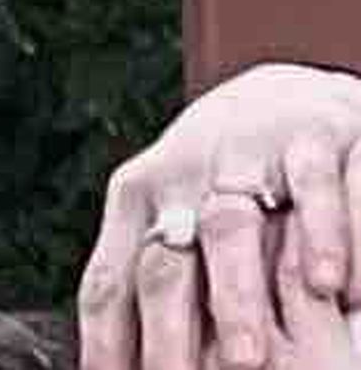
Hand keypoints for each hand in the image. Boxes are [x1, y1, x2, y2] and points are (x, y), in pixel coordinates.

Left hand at [78, 62, 360, 369]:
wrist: (279, 94)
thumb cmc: (217, 177)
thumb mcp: (170, 216)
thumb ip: (147, 282)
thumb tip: (118, 366)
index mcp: (137, 199)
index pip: (110, 280)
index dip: (107, 341)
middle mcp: (182, 175)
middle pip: (164, 262)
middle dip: (167, 330)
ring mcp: (243, 154)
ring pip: (229, 225)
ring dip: (235, 293)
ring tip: (247, 357)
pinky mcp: (309, 137)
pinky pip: (312, 186)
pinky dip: (322, 236)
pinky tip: (328, 286)